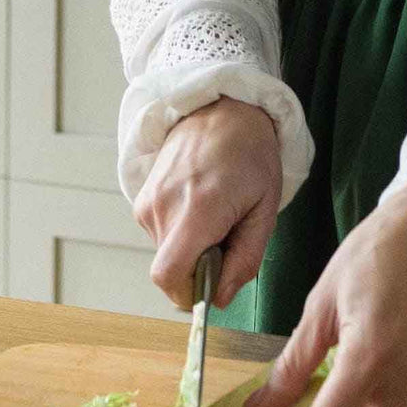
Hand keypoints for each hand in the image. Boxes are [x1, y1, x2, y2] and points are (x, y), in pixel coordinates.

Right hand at [133, 96, 281, 309]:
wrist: (220, 108)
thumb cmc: (250, 153)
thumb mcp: (265, 208)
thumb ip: (245, 259)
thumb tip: (221, 298)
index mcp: (198, 209)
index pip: (169, 277)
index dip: (190, 294)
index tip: (215, 283)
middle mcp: (163, 207)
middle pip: (170, 271)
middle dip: (199, 270)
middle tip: (227, 238)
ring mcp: (147, 203)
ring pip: (166, 255)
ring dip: (192, 250)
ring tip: (216, 216)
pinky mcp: (141, 200)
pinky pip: (160, 237)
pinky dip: (181, 235)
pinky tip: (200, 207)